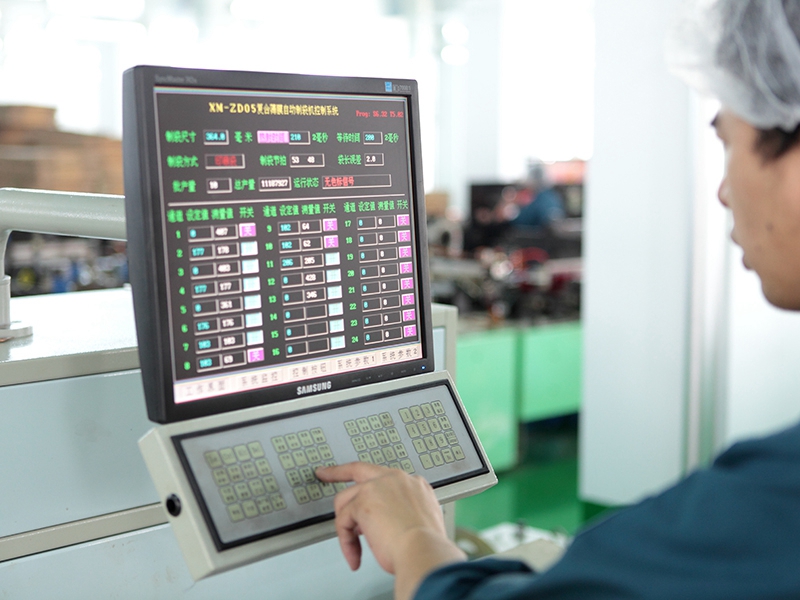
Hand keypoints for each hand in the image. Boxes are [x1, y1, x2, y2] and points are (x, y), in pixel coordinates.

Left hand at [316, 462, 465, 598]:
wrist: (424, 551)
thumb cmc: (426, 546)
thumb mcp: (420, 522)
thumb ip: (403, 514)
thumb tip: (383, 525)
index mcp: (414, 485)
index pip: (386, 478)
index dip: (373, 486)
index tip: (365, 489)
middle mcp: (396, 479)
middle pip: (359, 469)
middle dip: (338, 471)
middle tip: (325, 473)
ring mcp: (378, 487)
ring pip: (346, 500)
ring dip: (346, 526)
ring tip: (352, 547)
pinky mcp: (362, 502)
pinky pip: (344, 522)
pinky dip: (347, 543)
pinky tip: (355, 557)